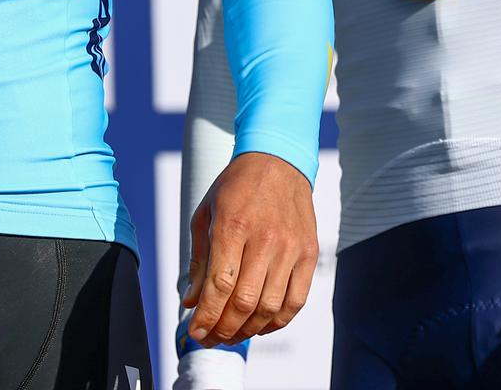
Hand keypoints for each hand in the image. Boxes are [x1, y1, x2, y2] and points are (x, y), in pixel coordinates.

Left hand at [180, 151, 317, 347]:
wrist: (278, 161)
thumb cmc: (236, 187)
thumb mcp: (206, 214)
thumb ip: (198, 260)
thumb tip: (190, 301)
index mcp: (233, 226)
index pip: (219, 285)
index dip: (206, 316)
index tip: (195, 331)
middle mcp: (265, 238)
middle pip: (244, 302)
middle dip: (223, 330)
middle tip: (210, 338)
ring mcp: (291, 247)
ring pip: (269, 307)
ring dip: (248, 330)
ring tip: (232, 335)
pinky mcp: (309, 252)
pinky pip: (296, 301)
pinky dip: (277, 322)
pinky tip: (260, 326)